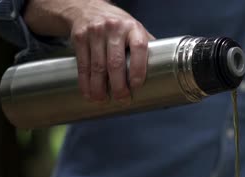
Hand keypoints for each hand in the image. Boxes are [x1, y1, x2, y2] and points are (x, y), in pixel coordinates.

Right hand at [24, 0, 153, 103]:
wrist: (89, 9)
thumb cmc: (119, 26)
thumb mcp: (135, 31)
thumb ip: (147, 49)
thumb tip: (164, 75)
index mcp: (133, 28)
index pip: (139, 48)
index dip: (138, 69)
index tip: (136, 86)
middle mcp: (114, 28)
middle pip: (115, 62)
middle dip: (118, 85)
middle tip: (122, 99)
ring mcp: (95, 32)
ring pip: (97, 66)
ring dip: (99, 87)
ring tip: (102, 100)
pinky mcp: (80, 37)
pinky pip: (82, 64)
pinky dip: (85, 82)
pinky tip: (89, 93)